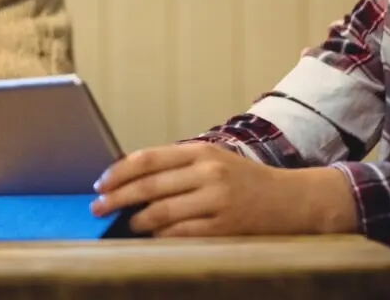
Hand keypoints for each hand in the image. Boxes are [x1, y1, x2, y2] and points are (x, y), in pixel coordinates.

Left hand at [90, 143, 357, 237]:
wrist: (291, 200)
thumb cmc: (244, 180)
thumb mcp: (212, 161)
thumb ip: (176, 167)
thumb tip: (129, 176)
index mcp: (200, 152)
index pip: (148, 159)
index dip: (119, 172)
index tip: (99, 183)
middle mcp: (207, 173)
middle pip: (149, 186)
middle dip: (117, 197)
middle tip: (97, 207)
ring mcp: (217, 201)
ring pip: (162, 212)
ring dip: (137, 220)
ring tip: (126, 224)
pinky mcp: (225, 227)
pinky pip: (182, 234)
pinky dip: (162, 236)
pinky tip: (151, 237)